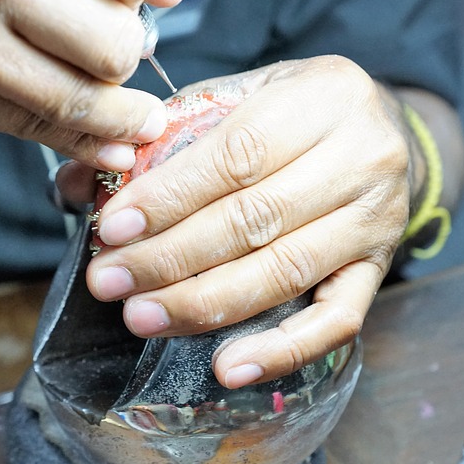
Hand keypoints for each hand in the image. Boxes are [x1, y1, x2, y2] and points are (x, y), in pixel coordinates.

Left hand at [68, 56, 416, 386]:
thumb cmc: (290, 113)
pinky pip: (338, 320)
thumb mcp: (234, 98)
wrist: (381, 128)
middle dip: (171, 258)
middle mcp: (362, 155)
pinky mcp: (381, 267)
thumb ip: (162, 134)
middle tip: (110, 280)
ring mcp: (379, 217)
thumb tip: (81, 183)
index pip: (236, 155)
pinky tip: (228, 368)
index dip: (170, 197)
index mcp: (321, 96)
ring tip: (142, 317)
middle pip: (255, 219)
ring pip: (286, 270)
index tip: (113, 227)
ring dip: (205, 303)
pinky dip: (282, 351)